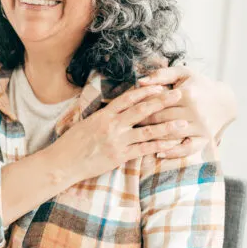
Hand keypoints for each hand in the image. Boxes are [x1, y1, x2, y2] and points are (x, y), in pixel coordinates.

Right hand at [54, 85, 185, 180]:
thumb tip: (114, 111)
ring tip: (183, 122)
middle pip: (142, 110)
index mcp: (103, 115)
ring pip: (147, 130)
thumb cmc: (71, 144)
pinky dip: (159, 146)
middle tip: (179, 94)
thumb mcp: (85, 124)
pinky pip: (144, 150)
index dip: (145, 91)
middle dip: (162, 101)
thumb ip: (102, 118)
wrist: (63, 162)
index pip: (128, 98)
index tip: (159, 85)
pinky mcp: (119, 156)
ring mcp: (117, 141)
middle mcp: (112, 125)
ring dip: (167, 126)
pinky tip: (172, 144)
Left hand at [137, 67, 236, 157]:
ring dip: (152, 138)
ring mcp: (201, 127)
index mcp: (187, 94)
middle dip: (141, 123)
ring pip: (170, 134)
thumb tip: (140, 82)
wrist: (224, 101)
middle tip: (126, 126)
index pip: (157, 102)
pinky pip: (187, 149)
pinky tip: (159, 153)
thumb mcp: (182, 74)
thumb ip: (161, 75)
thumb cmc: (198, 85)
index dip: (140, 106)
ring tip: (136, 139)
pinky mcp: (205, 138)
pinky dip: (173, 152)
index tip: (127, 110)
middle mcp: (195, 111)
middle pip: (161, 119)